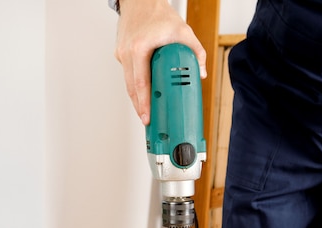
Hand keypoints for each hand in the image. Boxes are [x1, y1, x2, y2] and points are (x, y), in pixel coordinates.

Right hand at [115, 0, 205, 124]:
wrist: (140, 1)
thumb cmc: (157, 14)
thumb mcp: (183, 31)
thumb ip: (195, 52)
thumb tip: (200, 72)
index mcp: (139, 48)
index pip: (141, 82)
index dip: (144, 102)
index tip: (148, 115)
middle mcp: (127, 53)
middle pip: (131, 88)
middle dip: (140, 107)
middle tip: (148, 121)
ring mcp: (122, 54)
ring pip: (128, 83)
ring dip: (137, 99)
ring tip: (146, 112)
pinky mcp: (121, 54)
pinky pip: (128, 74)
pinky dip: (135, 86)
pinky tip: (143, 94)